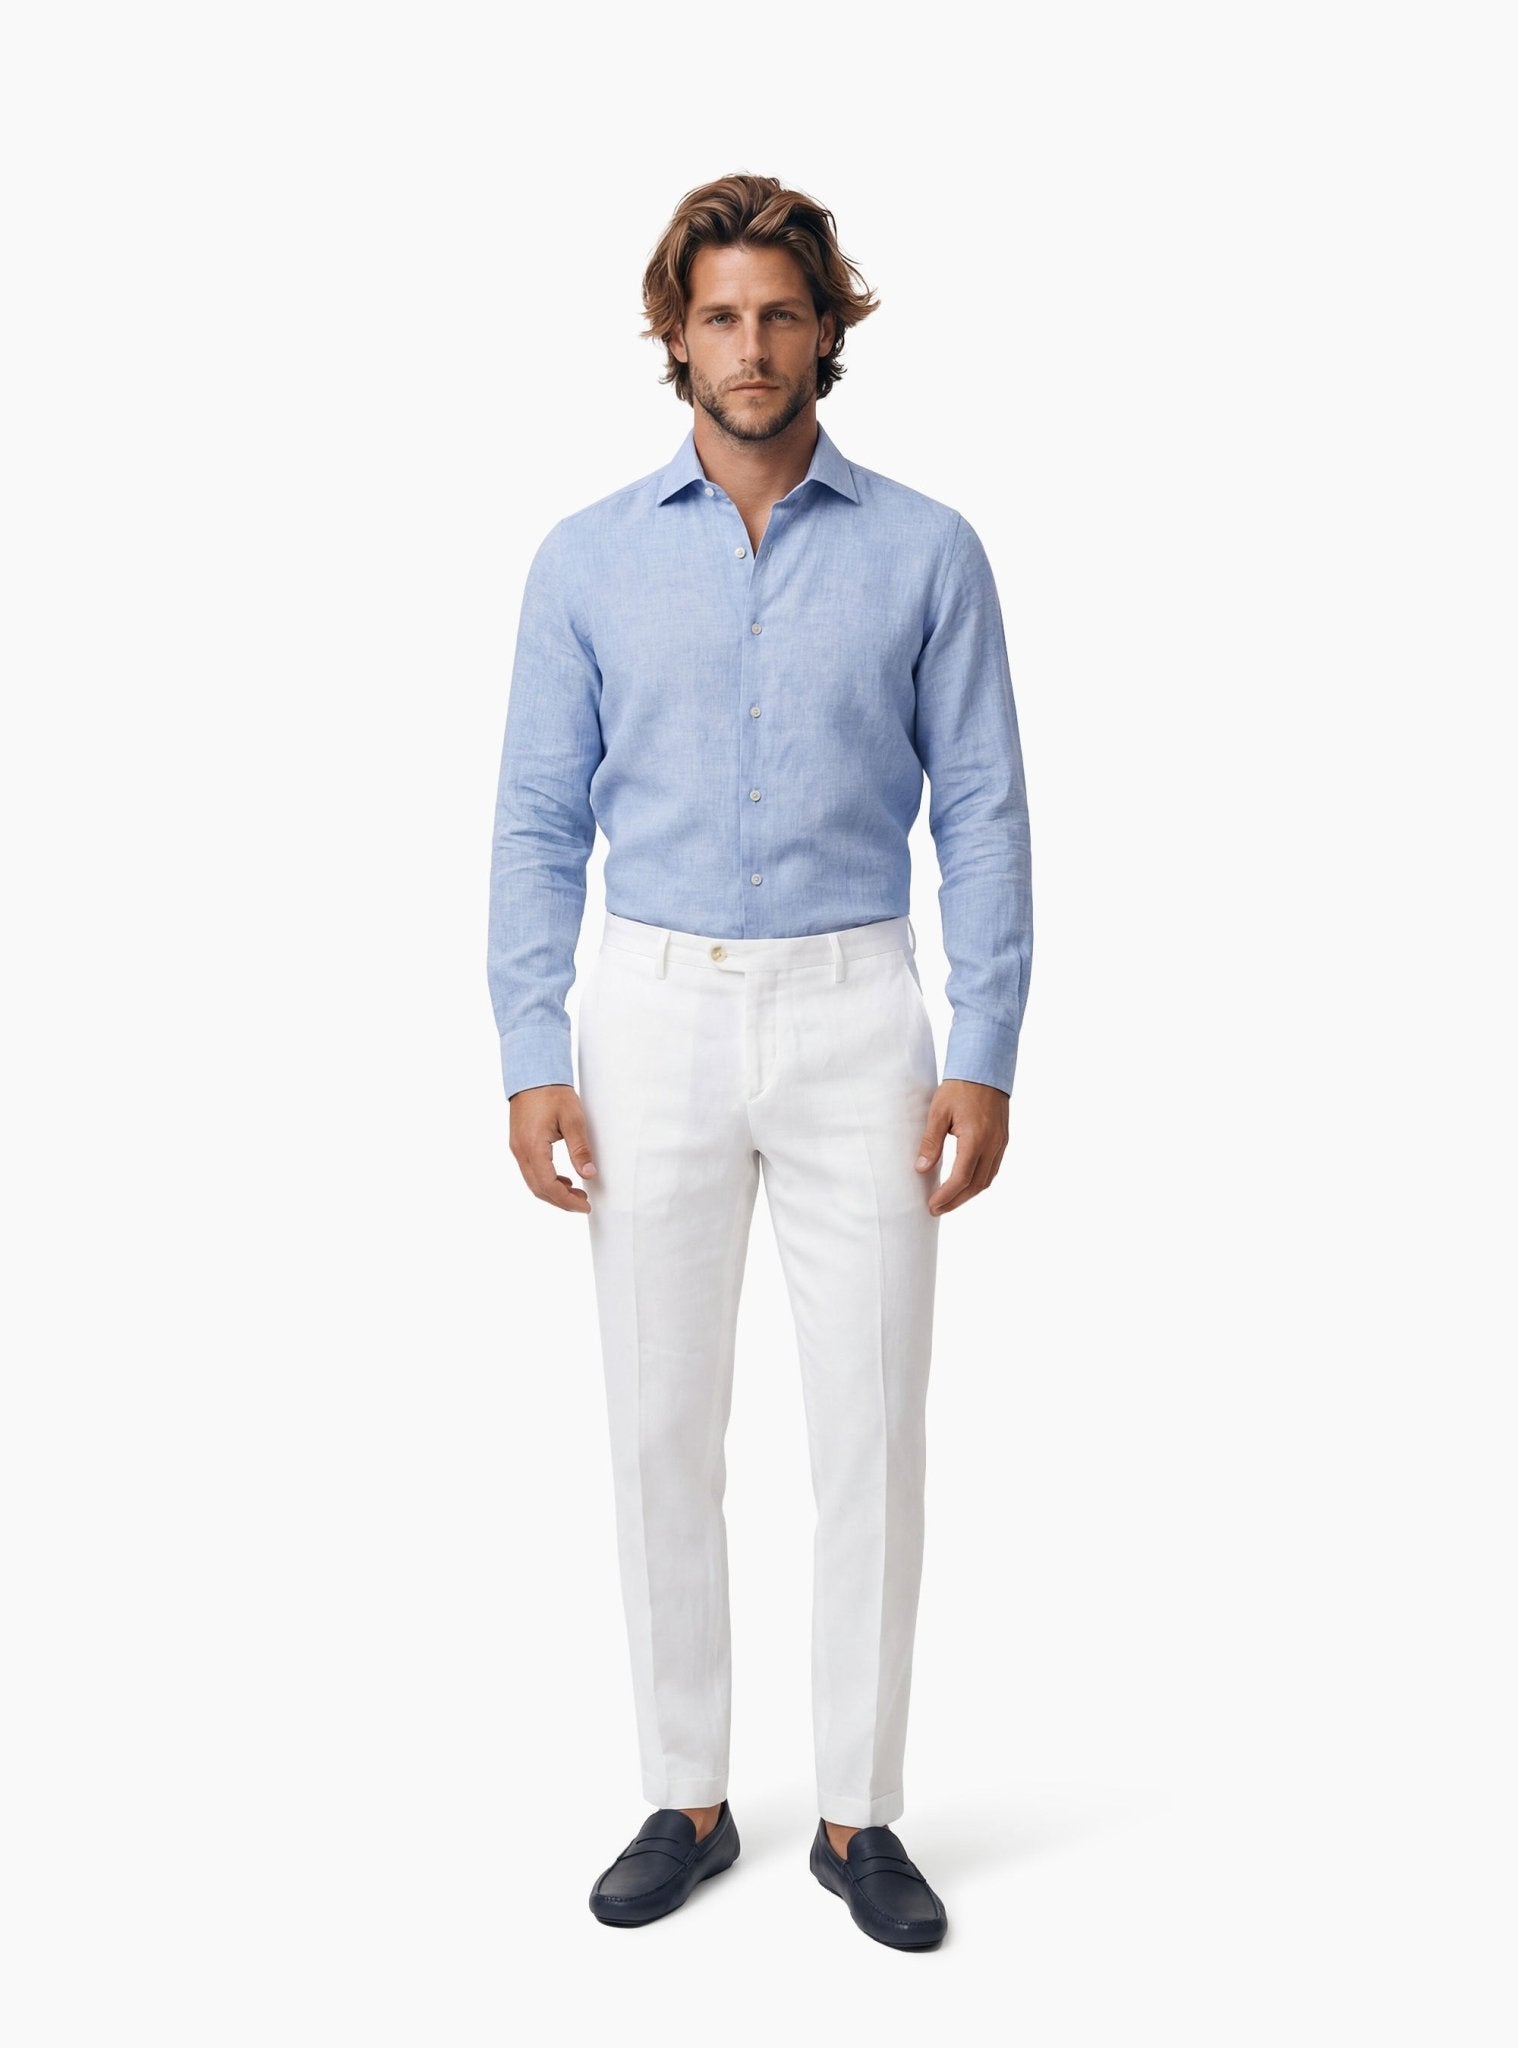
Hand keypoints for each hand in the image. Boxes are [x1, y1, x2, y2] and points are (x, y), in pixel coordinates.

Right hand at [509, 1083, 597, 1212]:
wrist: (532, 1073)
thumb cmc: (553, 1093)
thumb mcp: (573, 1119)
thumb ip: (580, 1149)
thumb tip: (589, 1174)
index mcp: (533, 1146)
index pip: (548, 1185)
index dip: (566, 1200)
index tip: (585, 1205)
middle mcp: (520, 1151)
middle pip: (538, 1189)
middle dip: (561, 1201)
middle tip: (583, 1203)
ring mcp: (517, 1148)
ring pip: (533, 1182)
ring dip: (553, 1192)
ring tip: (576, 1193)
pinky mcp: (519, 1144)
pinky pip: (530, 1171)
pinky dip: (546, 1180)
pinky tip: (563, 1179)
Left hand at [915, 1079, 1008, 1214]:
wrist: (985, 1068)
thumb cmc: (959, 1088)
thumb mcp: (938, 1112)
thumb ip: (931, 1142)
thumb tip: (921, 1169)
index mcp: (975, 1139)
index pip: (961, 1178)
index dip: (946, 1196)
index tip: (932, 1205)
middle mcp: (992, 1145)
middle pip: (976, 1185)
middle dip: (956, 1201)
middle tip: (936, 1209)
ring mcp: (1000, 1144)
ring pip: (986, 1180)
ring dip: (968, 1195)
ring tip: (949, 1201)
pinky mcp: (1003, 1140)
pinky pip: (993, 1169)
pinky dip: (978, 1182)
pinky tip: (965, 1184)